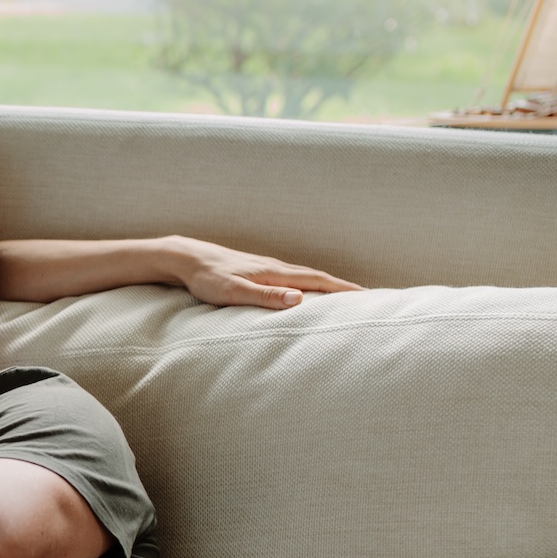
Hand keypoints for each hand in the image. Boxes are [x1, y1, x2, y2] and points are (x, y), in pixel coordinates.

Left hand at [168, 236, 361, 309]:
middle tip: (369, 297)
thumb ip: (265, 296)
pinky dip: (309, 284)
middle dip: (343, 287)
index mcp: (275, 273)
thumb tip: (298, 299)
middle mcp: (276, 267)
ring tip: (347, 296)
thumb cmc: (208, 278)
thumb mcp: (234, 292)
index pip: (318, 281)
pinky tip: (308, 291)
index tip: (368, 296)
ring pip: (306, 276)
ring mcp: (268, 267)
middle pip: (318, 277)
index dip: (343, 289)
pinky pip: (293, 278)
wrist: (187, 259)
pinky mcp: (258, 270)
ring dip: (328, 285)